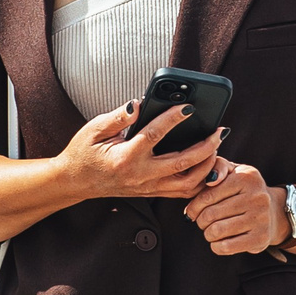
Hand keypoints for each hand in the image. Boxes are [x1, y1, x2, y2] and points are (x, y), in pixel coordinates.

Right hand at [59, 102, 223, 202]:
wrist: (76, 181)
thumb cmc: (84, 153)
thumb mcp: (94, 129)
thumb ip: (118, 116)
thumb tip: (139, 103)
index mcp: (126, 157)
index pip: (155, 135)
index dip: (173, 119)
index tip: (188, 107)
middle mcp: (141, 175)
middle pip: (183, 164)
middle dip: (206, 147)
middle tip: (219, 131)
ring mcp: (148, 187)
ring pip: (188, 183)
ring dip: (207, 166)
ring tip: (216, 147)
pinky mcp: (151, 192)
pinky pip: (182, 192)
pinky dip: (199, 181)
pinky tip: (207, 166)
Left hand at [185, 161, 288, 256]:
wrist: (273, 212)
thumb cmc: (244, 191)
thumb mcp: (233, 172)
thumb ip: (218, 167)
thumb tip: (210, 179)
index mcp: (247, 177)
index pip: (208, 195)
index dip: (194, 206)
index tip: (192, 212)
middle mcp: (257, 197)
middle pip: (210, 214)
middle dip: (200, 221)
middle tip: (203, 222)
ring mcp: (261, 219)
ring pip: (217, 231)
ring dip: (208, 234)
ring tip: (211, 231)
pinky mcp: (260, 239)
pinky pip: (226, 247)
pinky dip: (216, 246)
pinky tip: (219, 241)